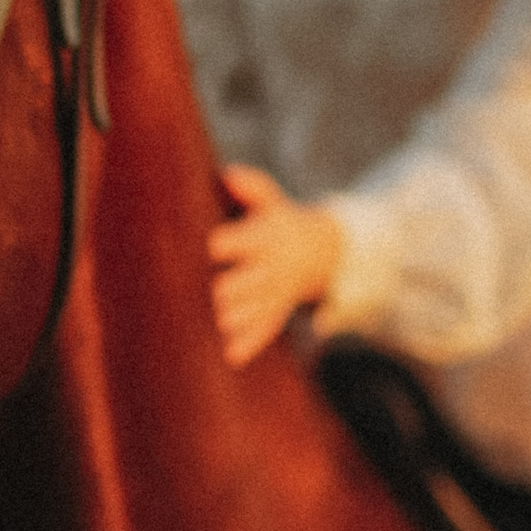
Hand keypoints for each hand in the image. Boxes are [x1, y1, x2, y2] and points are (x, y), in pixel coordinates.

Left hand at [206, 163, 343, 369]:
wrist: (317, 251)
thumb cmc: (275, 221)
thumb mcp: (271, 200)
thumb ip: (253, 187)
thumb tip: (229, 174)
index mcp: (268, 237)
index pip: (249, 240)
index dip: (231, 243)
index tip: (213, 246)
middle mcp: (272, 268)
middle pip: (253, 280)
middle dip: (235, 287)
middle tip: (216, 293)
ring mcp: (275, 294)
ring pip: (258, 309)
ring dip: (242, 317)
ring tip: (222, 323)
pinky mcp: (275, 313)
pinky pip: (265, 329)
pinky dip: (250, 343)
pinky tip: (232, 356)